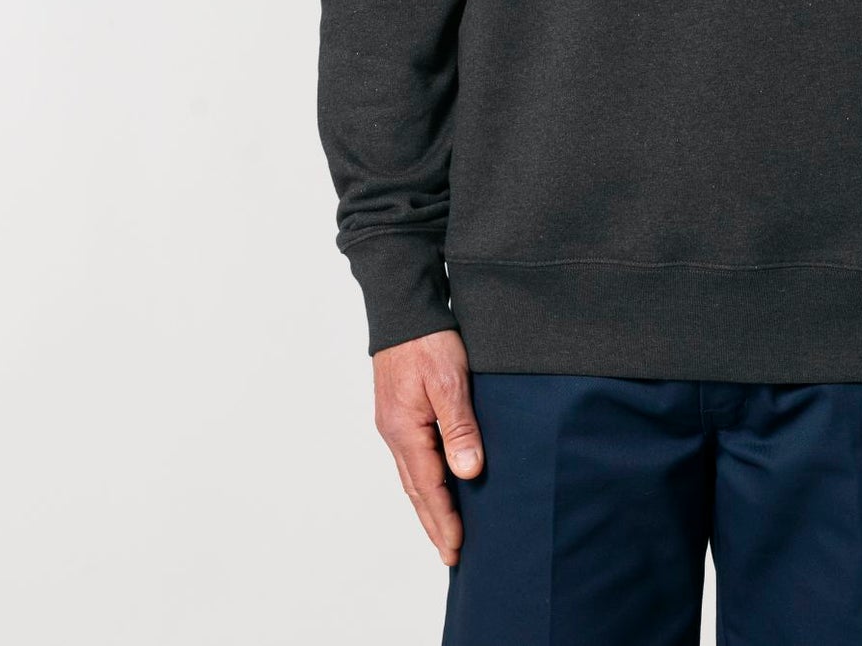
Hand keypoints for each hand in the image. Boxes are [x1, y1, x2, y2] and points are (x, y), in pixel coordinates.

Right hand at [372, 327, 484, 566]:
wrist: (403, 306)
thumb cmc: (428, 339)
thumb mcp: (449, 381)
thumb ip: (458, 428)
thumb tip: (468, 474)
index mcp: (404, 429)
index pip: (428, 487)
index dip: (444, 520)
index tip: (457, 550)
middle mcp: (394, 431)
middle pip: (415, 489)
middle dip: (433, 523)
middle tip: (451, 556)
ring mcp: (393, 421)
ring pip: (412, 474)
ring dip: (429, 504)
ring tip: (444, 530)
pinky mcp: (398, 410)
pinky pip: (412, 456)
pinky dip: (424, 479)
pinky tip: (437, 483)